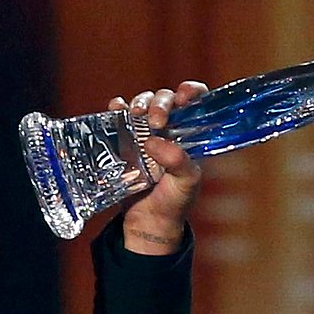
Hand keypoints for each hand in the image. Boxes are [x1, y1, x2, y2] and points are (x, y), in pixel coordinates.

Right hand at [108, 80, 208, 254]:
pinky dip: (117, 107)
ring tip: (136, 114)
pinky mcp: (123, 139)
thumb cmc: (174, 202)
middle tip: (156, 120)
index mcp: (190, 136)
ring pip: (144, 102)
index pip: (196, 104)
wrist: (148, 222)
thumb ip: (178, 161)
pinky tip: (117, 108)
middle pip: (166, 98)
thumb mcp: (186, 183)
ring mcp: (145, 132)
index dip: (192, 92)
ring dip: (141, 102)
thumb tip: (153, 141)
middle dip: (161, 102)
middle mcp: (169, 129)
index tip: (185, 95)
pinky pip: (119, 115)